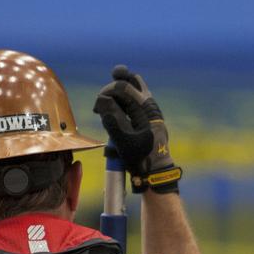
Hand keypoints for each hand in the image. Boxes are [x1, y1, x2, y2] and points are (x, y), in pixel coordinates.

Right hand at [93, 65, 181, 193]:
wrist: (156, 172)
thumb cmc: (140, 158)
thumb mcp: (122, 141)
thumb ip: (112, 119)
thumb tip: (102, 99)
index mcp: (146, 109)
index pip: (124, 87)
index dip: (107, 92)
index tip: (96, 108)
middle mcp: (150, 106)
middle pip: (133, 81)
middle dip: (115, 84)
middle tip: (102, 97)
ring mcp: (150, 110)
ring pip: (135, 88)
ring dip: (119, 90)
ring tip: (106, 100)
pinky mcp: (148, 116)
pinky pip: (135, 100)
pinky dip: (123, 99)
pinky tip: (114, 107)